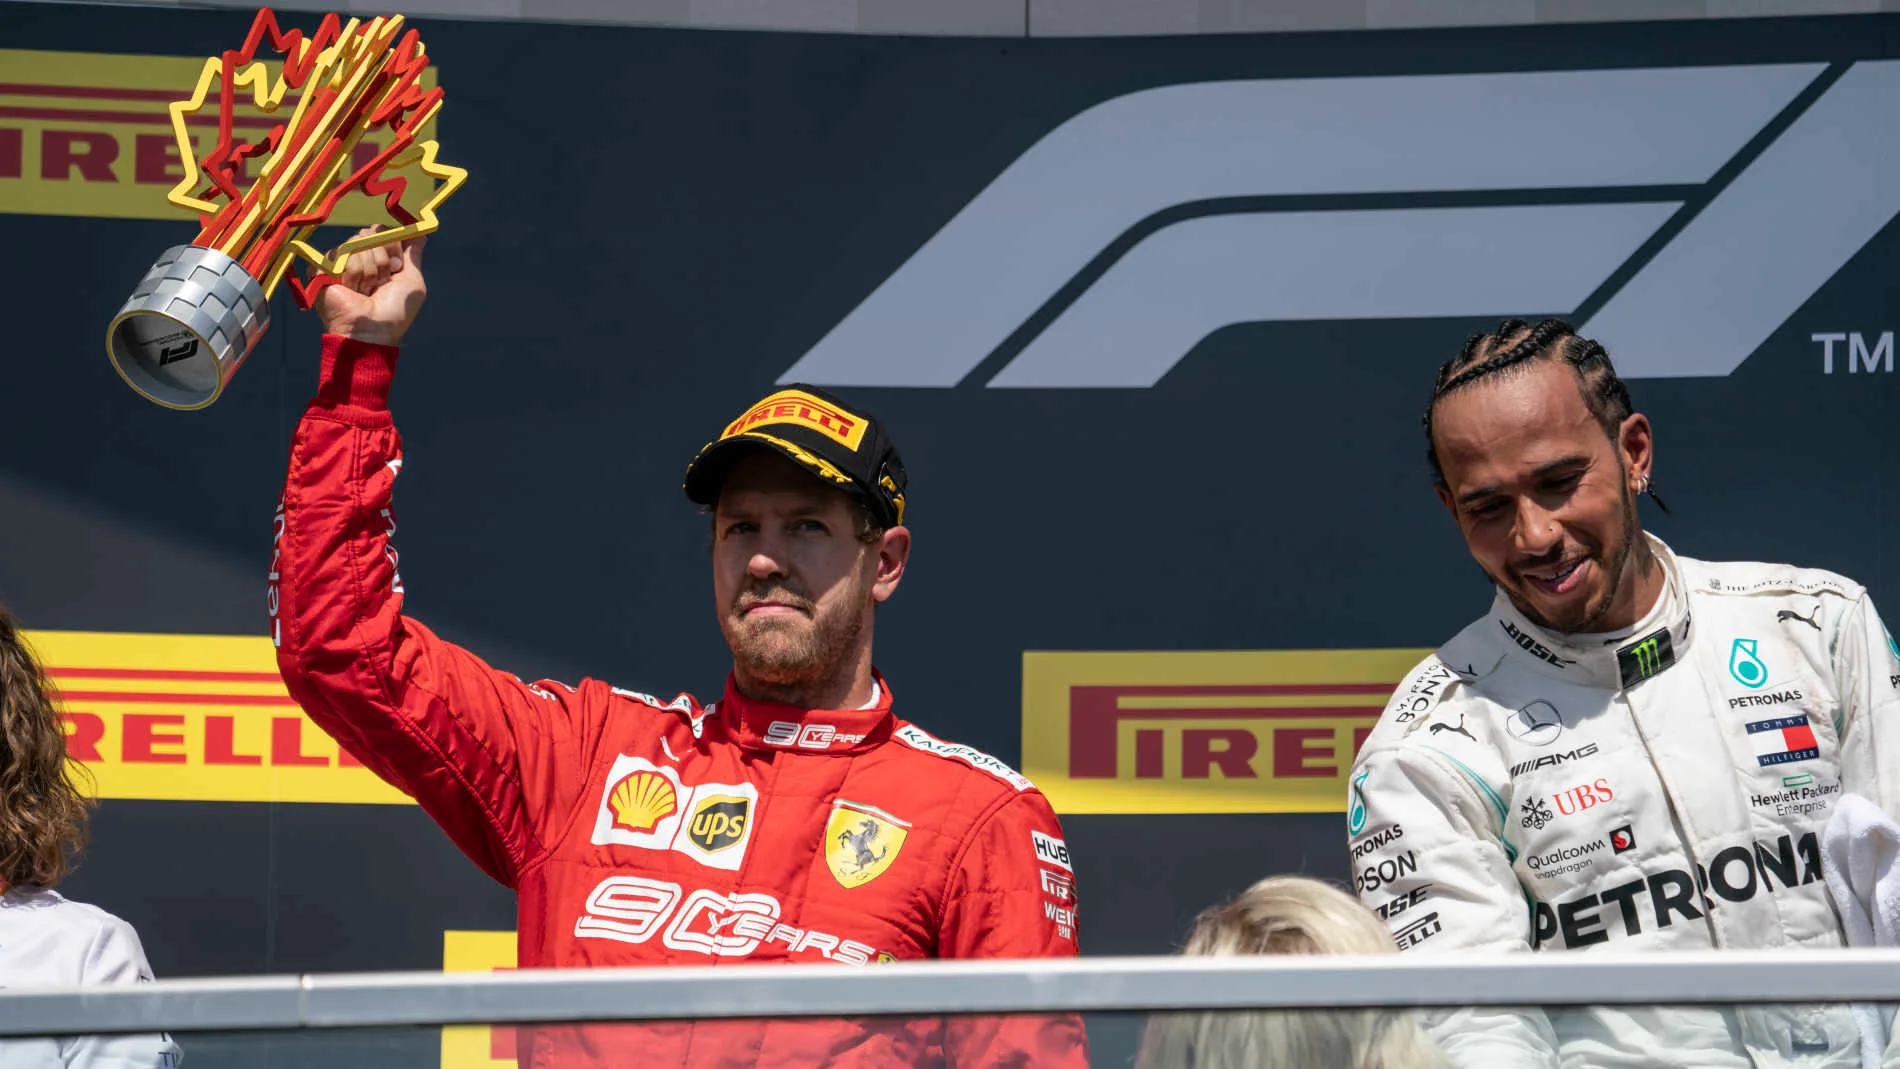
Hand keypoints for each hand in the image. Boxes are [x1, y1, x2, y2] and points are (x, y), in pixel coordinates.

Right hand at [313, 226, 426, 345]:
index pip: (384, 231)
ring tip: (364, 290)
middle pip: (370, 232)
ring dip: (367, 271)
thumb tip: (421, 233)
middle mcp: (361, 257)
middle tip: (380, 282)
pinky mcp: (322, 267)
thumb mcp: (413, 282)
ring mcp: (341, 261)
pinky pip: (338, 253)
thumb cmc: (394, 312)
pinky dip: (350, 274)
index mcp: (381, 258)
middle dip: (381, 259)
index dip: (393, 246)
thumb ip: (414, 256)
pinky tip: (350, 289)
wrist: (370, 331)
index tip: (396, 268)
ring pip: (355, 242)